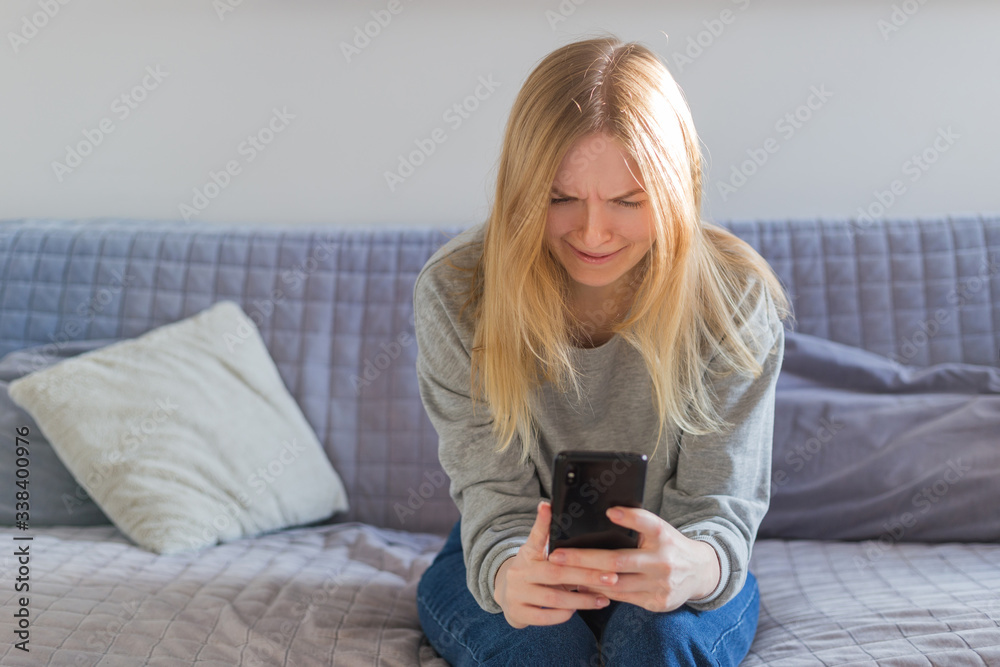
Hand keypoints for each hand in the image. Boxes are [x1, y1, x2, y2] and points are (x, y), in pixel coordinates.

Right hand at [493, 500, 616, 627]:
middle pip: (556, 573)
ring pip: (553, 597)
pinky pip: (545, 616)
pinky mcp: (518, 613)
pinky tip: (578, 610)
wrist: (507, 596)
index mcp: (527, 553)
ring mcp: (516, 593)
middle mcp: (519, 571)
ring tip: (603, 599)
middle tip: (612, 578)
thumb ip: (548, 537)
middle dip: (587, 575)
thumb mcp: (537, 553)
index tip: (547, 505)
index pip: (535, 536)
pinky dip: (564, 614)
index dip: (542, 521)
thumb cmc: (532, 571)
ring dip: (581, 599)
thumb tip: (554, 507)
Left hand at [546, 507, 721, 612]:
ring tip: (562, 573)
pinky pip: (623, 598)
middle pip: (618, 560)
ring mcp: (661, 584)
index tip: (610, 511)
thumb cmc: (669, 545)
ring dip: (586, 579)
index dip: (630, 517)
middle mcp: (663, 560)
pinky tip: (582, 585)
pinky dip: (601, 591)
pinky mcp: (658, 603)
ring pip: (617, 584)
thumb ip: (637, 524)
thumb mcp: (659, 529)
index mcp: (663, 536)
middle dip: (584, 558)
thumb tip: (603, 515)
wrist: (701, 571)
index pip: (647, 523)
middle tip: (557, 555)